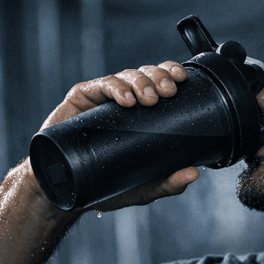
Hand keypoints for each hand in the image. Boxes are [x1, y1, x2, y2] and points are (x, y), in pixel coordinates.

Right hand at [33, 61, 199, 209]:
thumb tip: (194, 173)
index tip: (181, 80)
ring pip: (125, 76)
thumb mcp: (144, 188)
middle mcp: (123, 101)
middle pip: (144, 75)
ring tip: (148, 99)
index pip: (158, 84)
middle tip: (168, 92)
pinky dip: (116, 88)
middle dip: (158, 78)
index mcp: (141, 114)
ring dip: (140, 82)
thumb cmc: (107, 186)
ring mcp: (102, 99)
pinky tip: (125, 100)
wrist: (69, 190)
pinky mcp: (82, 99)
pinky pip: (101, 86)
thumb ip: (169, 183)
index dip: (170, 74)